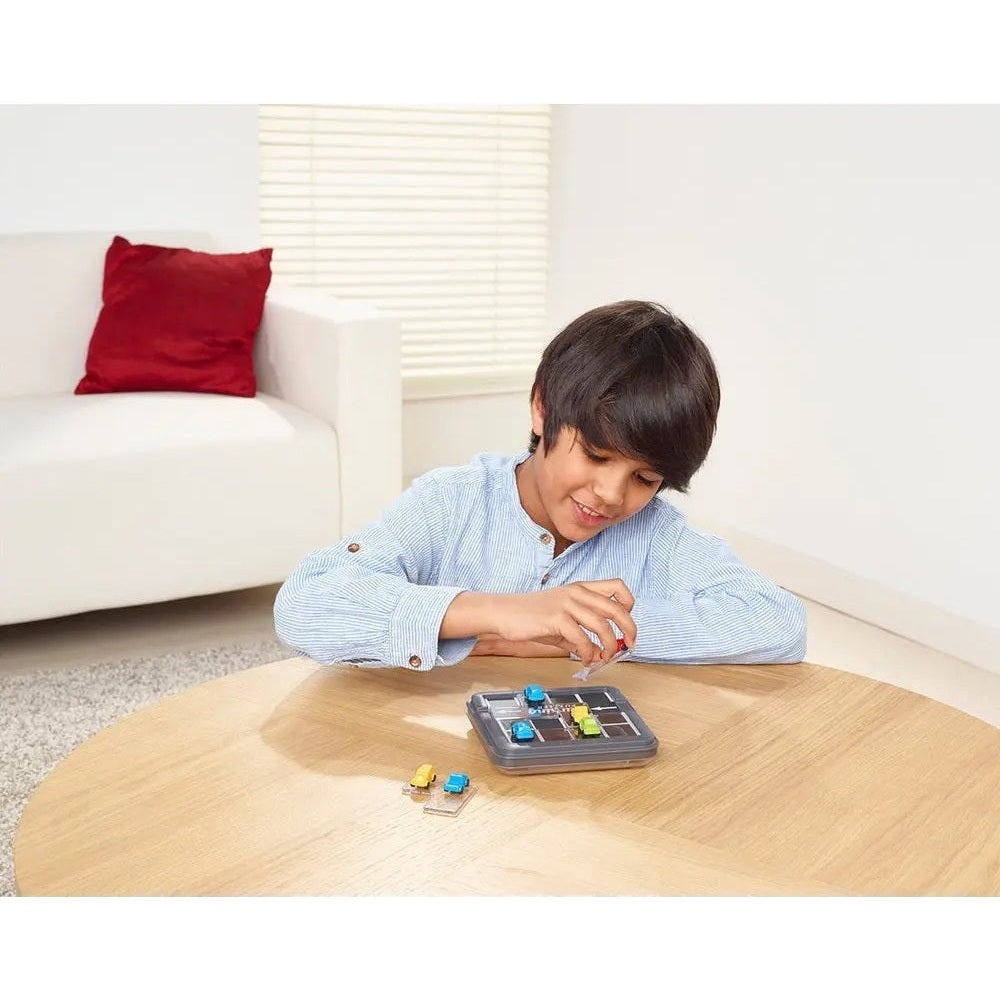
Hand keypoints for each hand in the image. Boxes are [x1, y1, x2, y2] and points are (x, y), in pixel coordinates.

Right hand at [488, 579, 636, 667]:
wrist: (503, 612)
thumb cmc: (531, 616)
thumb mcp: (561, 619)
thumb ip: (582, 633)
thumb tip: (599, 652)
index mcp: (581, 588)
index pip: (617, 586)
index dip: (628, 604)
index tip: (626, 623)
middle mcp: (577, 592)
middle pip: (616, 607)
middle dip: (629, 629)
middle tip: (630, 645)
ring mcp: (566, 604)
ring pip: (602, 625)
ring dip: (609, 645)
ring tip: (604, 657)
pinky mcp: (556, 619)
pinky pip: (582, 639)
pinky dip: (588, 653)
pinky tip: (584, 660)